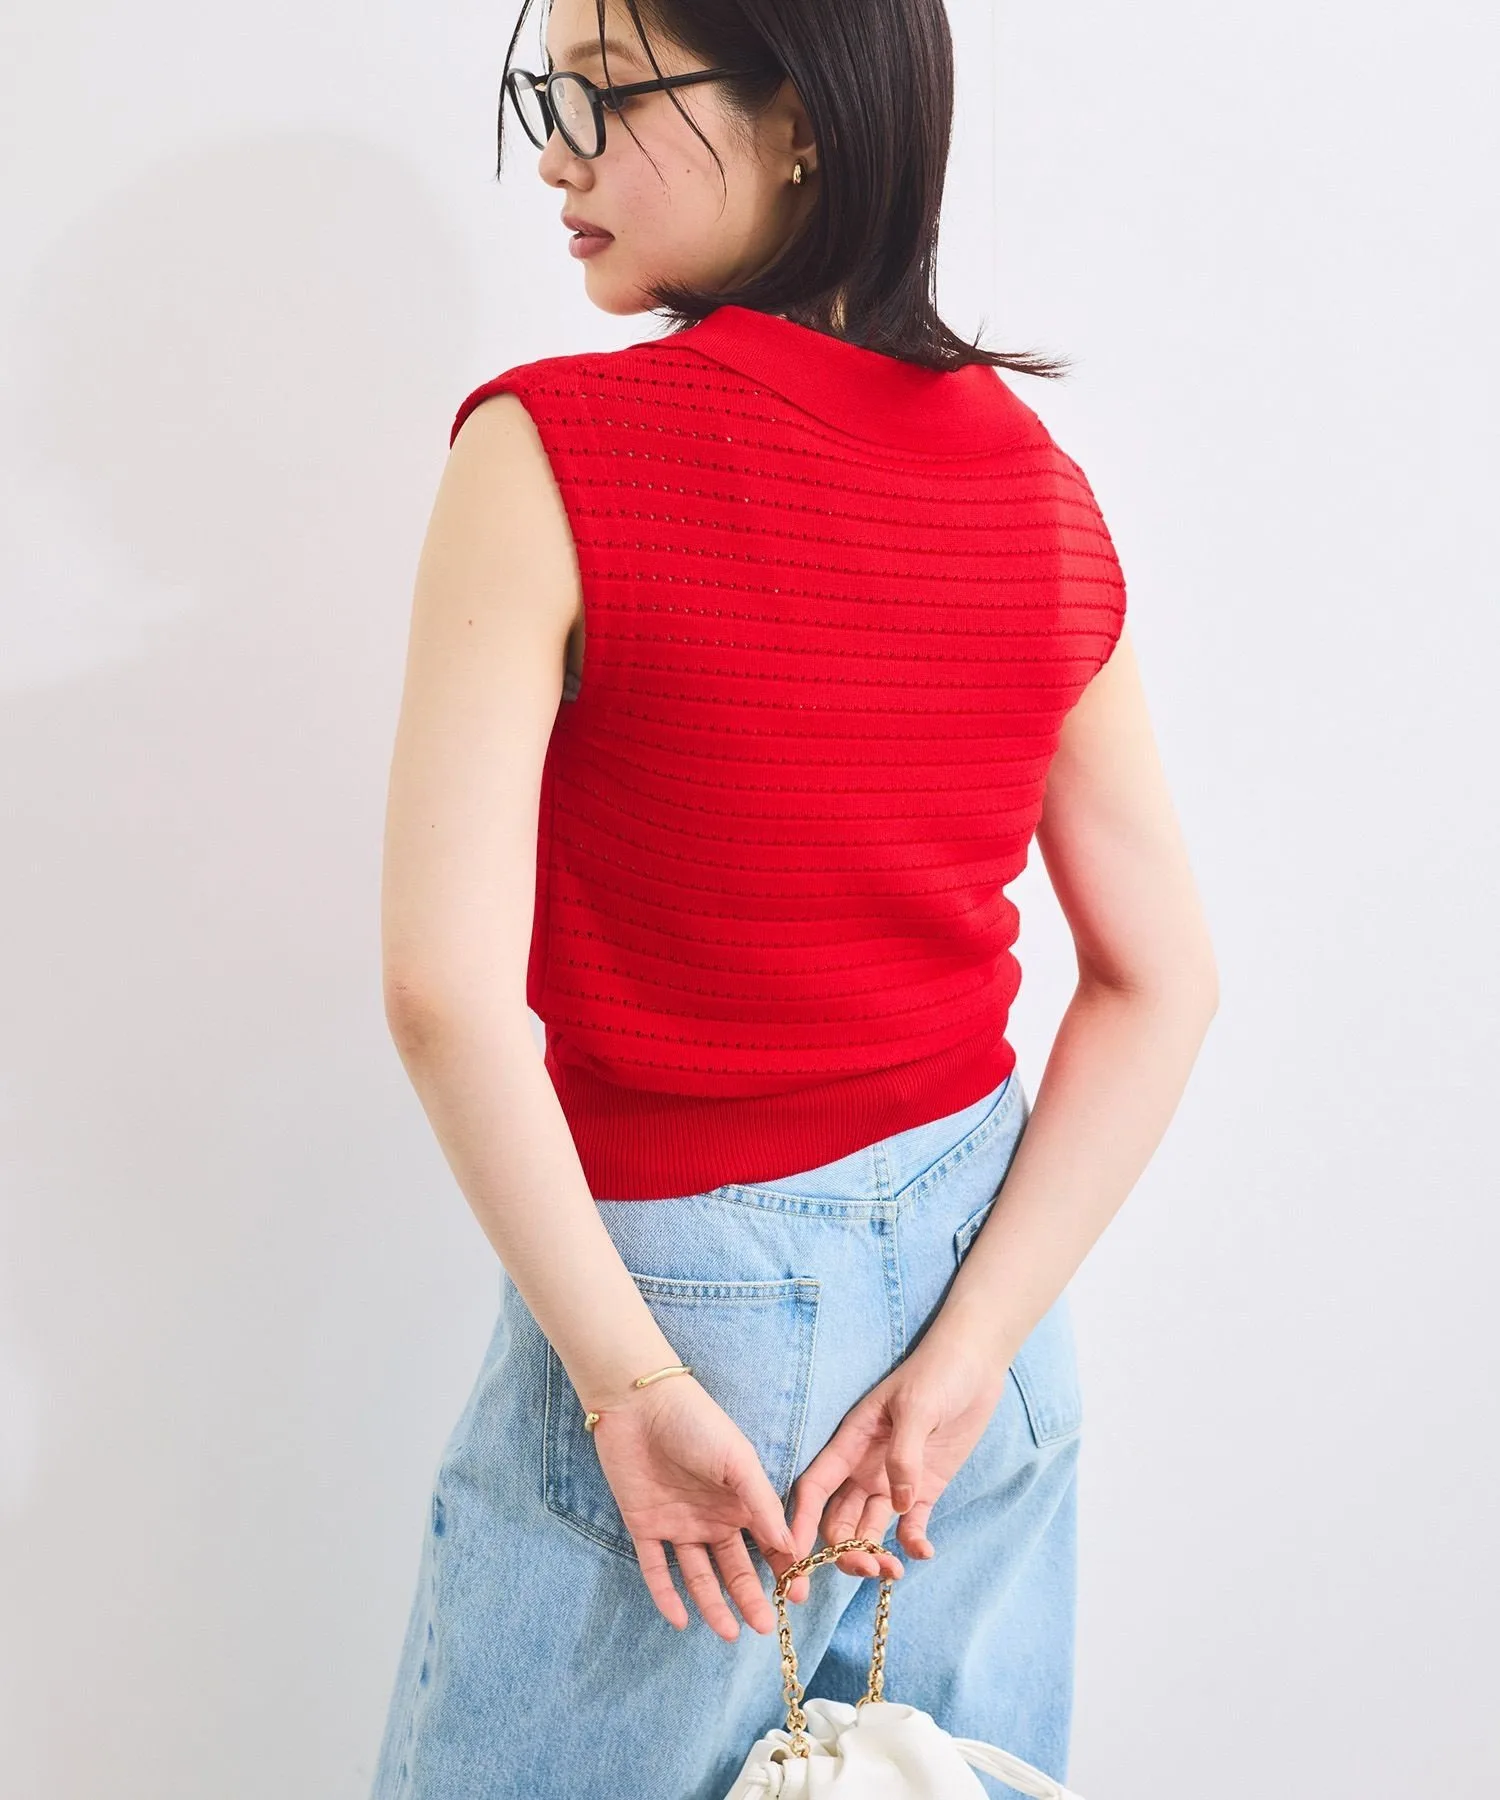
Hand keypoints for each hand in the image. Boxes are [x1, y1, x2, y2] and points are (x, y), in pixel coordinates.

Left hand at [587, 1373, 798, 1640]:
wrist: (640, 1404)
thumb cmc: (697, 1423)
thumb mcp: (738, 1461)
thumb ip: (762, 1504)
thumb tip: (791, 1546)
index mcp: (740, 1501)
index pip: (767, 1544)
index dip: (783, 1570)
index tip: (796, 1598)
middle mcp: (712, 1518)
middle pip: (735, 1567)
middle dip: (751, 1597)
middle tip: (764, 1628)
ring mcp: (678, 1524)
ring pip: (699, 1575)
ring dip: (713, 1604)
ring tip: (728, 1633)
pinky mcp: (644, 1526)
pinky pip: (655, 1568)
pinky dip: (666, 1595)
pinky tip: (680, 1620)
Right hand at [780, 1338, 1007, 1603]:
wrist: (974, 1364)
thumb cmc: (937, 1374)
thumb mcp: (916, 1407)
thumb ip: (904, 1456)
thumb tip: (897, 1504)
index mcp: (849, 1443)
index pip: (815, 1487)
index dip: (800, 1521)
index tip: (795, 1557)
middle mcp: (863, 1468)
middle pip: (839, 1519)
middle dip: (843, 1550)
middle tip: (866, 1568)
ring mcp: (893, 1481)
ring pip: (869, 1529)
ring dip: (873, 1554)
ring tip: (893, 1571)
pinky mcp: (924, 1490)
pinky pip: (910, 1526)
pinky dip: (912, 1545)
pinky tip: (923, 1553)